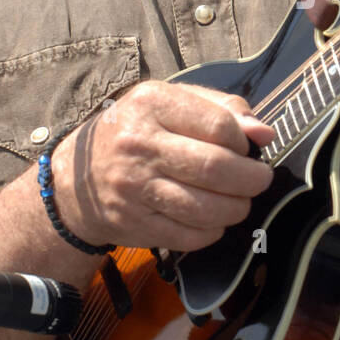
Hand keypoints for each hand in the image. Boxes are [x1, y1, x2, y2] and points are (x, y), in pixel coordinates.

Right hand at [49, 81, 274, 252]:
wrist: (74, 178)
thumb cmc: (134, 132)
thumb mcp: (169, 103)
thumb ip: (221, 109)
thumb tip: (264, 133)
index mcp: (152, 104)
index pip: (219, 126)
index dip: (243, 142)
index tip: (245, 149)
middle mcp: (139, 145)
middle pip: (216, 168)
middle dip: (251, 179)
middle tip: (258, 180)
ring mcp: (134, 188)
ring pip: (206, 208)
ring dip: (236, 209)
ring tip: (239, 201)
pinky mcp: (134, 224)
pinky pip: (190, 236)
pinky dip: (212, 231)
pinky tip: (212, 219)